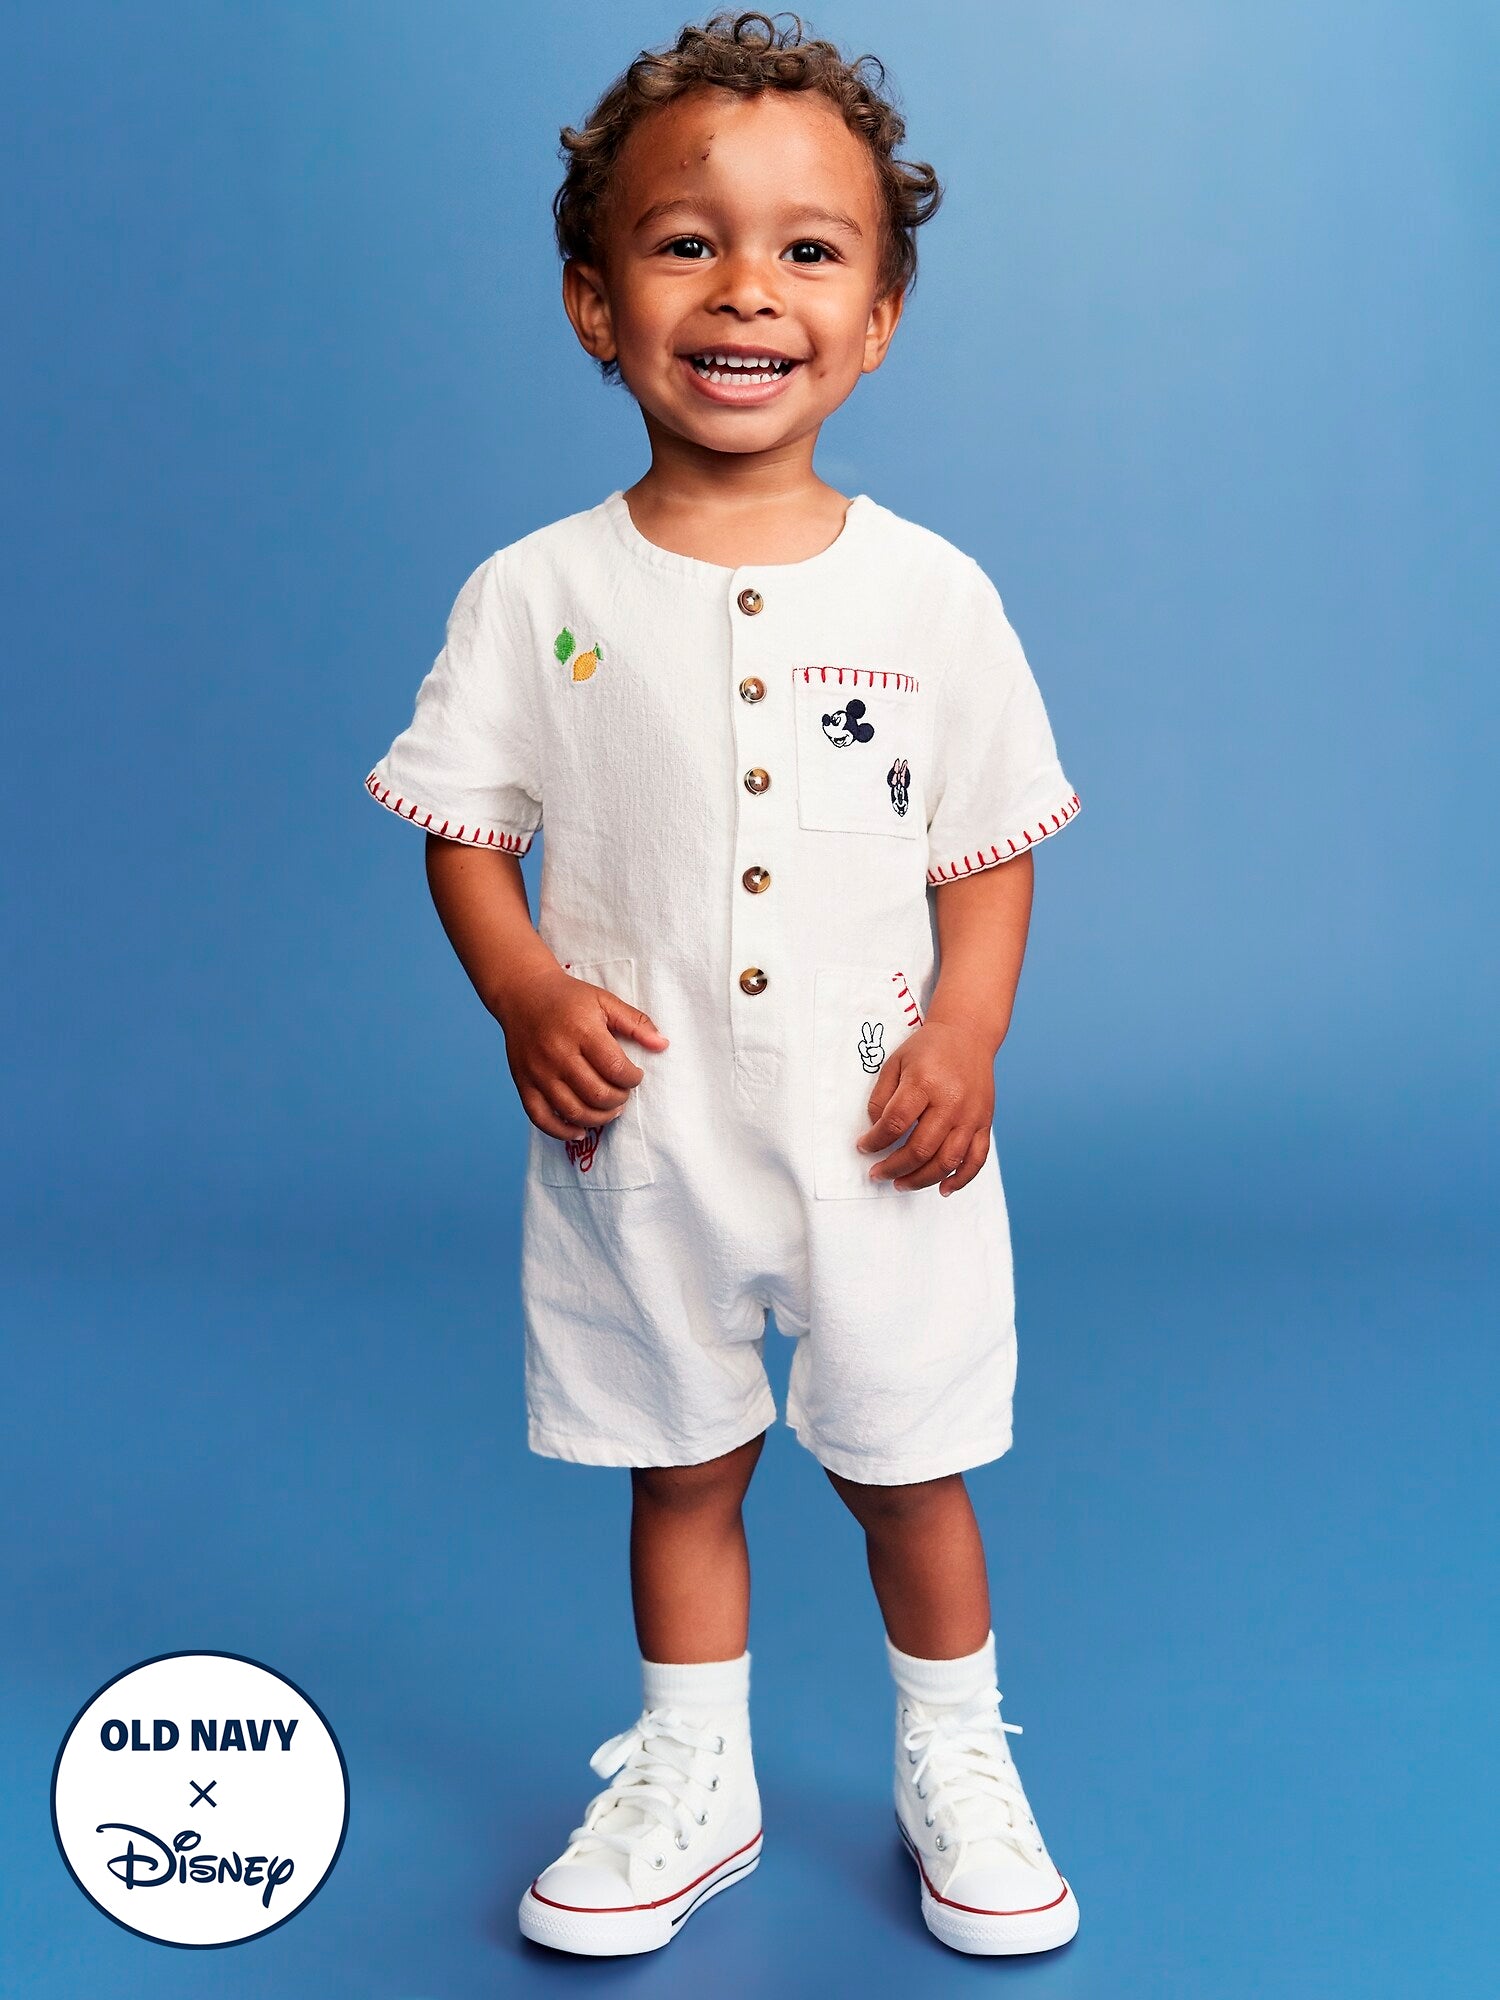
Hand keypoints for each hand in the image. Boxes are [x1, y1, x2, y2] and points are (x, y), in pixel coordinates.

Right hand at [495, 966, 668, 1141]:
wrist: (522, 994)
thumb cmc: (568, 998)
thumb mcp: (604, 1001)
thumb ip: (635, 1023)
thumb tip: (663, 1045)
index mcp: (582, 1031)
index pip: (615, 1069)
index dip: (633, 1079)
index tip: (635, 1075)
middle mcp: (558, 1054)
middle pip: (597, 1094)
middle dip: (619, 1100)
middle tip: (622, 1093)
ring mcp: (538, 1072)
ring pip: (573, 1111)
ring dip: (599, 1118)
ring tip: (609, 1110)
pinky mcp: (522, 1083)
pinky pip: (542, 1118)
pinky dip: (562, 1131)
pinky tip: (580, 1130)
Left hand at [855, 1021, 993, 1195]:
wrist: (968, 1034)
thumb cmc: (928, 1049)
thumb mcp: (895, 1063)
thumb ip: (882, 1098)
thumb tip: (877, 1132)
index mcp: (924, 1083)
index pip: (894, 1124)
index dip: (875, 1142)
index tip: (864, 1148)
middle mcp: (951, 1102)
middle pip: (920, 1149)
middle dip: (893, 1168)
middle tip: (877, 1174)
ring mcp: (971, 1115)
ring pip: (946, 1161)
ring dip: (921, 1179)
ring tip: (901, 1184)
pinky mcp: (984, 1123)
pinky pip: (976, 1159)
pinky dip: (960, 1180)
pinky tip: (942, 1189)